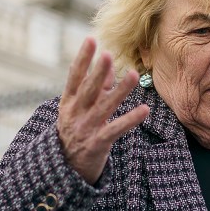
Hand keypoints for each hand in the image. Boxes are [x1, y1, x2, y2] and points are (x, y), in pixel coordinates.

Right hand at [57, 38, 149, 183]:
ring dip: (120, 90)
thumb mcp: (79, 109)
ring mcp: (85, 129)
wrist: (65, 170)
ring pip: (105, 107)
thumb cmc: (75, 132)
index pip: (74, 77)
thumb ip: (95, 88)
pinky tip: (144, 110)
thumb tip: (108, 66)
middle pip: (88, 90)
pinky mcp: (97, 145)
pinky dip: (130, 119)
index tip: (90, 40)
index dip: (82, 58)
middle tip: (108, 54)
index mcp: (68, 103)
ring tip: (133, 74)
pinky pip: (116, 130)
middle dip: (98, 72)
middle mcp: (75, 114)